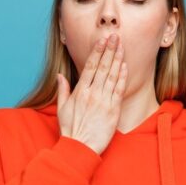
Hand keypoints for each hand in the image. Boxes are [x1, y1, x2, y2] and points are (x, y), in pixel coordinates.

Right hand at [55, 33, 127, 154]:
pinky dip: (122, 77)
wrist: (80, 147)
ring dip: (117, 59)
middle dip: (109, 50)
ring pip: (111, 75)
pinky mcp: (113, 110)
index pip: (89, 67)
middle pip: (102, 67)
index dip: (97, 52)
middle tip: (115, 36)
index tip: (102, 41)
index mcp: (79, 92)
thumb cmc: (71, 130)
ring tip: (121, 46)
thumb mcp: (62, 109)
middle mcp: (92, 94)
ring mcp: (103, 101)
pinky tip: (125, 66)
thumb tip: (60, 75)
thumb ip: (63, 90)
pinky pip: (118, 90)